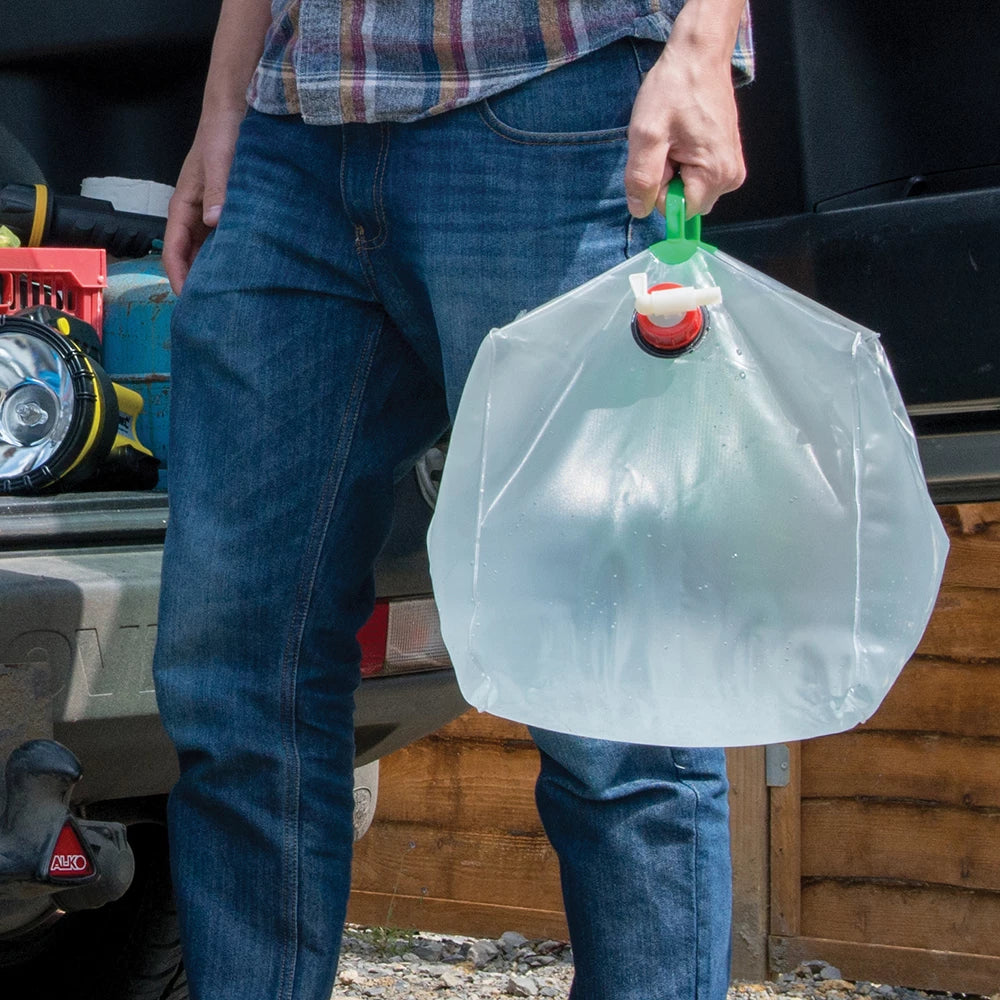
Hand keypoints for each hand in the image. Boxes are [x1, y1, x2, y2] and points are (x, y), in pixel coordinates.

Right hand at [162, 109, 243, 294]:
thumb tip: (214, 222)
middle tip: (213, 308)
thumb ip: (217, 191)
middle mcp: (196, 212)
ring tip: (230, 296)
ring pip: (208, 249)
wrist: (236, 110)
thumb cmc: (222, 133)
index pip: (175, 248)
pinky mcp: (230, 208)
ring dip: (215, 271)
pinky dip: (231, 255)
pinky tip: (246, 270)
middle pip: (191, 255)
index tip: (188, 298)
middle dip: (197, 281)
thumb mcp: (219, 162)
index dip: (178, 275)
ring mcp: (212, 212)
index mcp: (184, 204)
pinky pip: (226, 239)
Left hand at [625, 14, 745, 218]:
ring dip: (674, 170)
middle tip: (666, 144)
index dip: (660, 189)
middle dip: (668, 180)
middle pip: (686, 202)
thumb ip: (641, 178)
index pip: (678, 211)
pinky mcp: (727, 159)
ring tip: (675, 137)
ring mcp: (731, 168)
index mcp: (715, 174)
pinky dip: (683, 162)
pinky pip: (697, 177)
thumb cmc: (674, 89)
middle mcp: (730, 177)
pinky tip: (683, 137)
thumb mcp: (647, 134)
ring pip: (690, 190)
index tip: (662, 155)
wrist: (698, 56)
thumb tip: (640, 211)